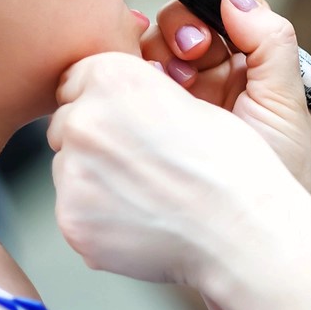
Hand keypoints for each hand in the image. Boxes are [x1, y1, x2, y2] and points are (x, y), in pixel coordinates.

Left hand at [47, 52, 303, 287]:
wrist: (243, 232)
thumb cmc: (232, 168)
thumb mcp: (190, 100)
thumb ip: (135, 92)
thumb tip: (101, 102)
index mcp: (113, 77)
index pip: (76, 80)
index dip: (105, 102)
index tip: (129, 122)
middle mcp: (84, 119)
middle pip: (67, 124)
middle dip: (95, 141)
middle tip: (143, 164)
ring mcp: (73, 172)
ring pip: (69, 170)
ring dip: (96, 181)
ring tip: (148, 195)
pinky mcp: (72, 218)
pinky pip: (75, 213)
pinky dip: (100, 219)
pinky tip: (142, 221)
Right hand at [138, 0, 310, 198]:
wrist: (255, 245)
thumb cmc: (282, 181)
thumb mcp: (287, 107)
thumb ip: (270, 42)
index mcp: (242, 70)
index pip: (209, 17)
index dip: (198, 15)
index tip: (200, 39)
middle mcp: (206, 84)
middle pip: (171, 33)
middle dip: (173, 37)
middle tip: (186, 60)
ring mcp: (174, 110)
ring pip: (144, 63)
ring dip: (148, 65)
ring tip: (166, 91)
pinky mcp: (147, 136)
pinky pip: (125, 101)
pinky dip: (128, 95)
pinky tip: (142, 111)